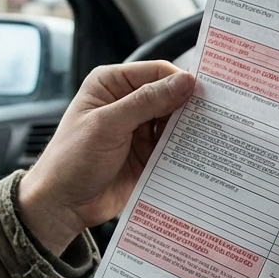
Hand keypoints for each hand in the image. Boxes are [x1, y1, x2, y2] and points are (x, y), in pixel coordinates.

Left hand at [17, 61, 194, 255]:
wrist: (62, 205)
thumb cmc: (71, 160)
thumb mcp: (107, 125)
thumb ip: (146, 102)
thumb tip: (184, 82)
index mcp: (112, 84)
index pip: (157, 72)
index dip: (181, 81)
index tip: (205, 94)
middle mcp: (128, 103)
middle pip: (171, 96)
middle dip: (190, 106)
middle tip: (216, 116)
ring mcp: (139, 130)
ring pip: (176, 122)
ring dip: (190, 129)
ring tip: (211, 137)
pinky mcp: (148, 154)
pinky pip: (174, 147)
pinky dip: (186, 150)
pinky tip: (200, 154)